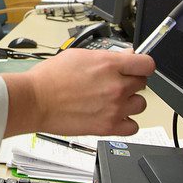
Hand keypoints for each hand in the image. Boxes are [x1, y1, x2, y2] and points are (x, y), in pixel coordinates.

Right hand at [0, 48, 154, 137]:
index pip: (147, 64)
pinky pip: (133, 126)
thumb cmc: (50, 78)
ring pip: (140, 105)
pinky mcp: (108, 127)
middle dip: (130, 82)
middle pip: (142, 83)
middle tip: (113, 84)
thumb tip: (125, 57)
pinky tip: (113, 116)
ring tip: (111, 101)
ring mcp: (114, 108)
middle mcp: (116, 86)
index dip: (142, 65)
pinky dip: (125, 122)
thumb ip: (107, 57)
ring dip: (129, 102)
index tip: (137, 68)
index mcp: (109, 65)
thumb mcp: (79, 55)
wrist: (35, 101)